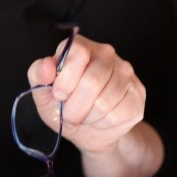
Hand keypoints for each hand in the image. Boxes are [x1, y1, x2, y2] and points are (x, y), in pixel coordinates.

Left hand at [27, 34, 145, 155]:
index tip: (58, 95)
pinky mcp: (137, 93)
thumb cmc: (63, 106)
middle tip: (70, 114)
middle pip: (92, 81)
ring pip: (105, 101)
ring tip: (84, 116)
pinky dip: (103, 123)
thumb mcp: (43, 93)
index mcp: (81, 46)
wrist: (88, 131)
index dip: (66, 79)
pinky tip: (100, 119)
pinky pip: (119, 113)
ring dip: (88, 117)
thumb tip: (47, 65)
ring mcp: (125, 72)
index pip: (78, 52)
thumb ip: (38, 74)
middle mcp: (106, 53)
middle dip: (75, 107)